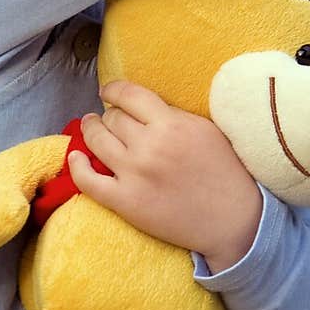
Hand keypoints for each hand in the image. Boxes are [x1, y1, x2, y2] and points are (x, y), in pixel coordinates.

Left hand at [68, 80, 262, 272]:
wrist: (234, 220)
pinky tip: (75, 157)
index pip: (129, 95)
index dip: (114, 90)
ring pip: (96, 141)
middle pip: (112, 118)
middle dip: (110, 115)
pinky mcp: (125, 202)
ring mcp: (134, 174)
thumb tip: (142, 105)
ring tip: (90, 127)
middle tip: (112, 119)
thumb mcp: (205, 130)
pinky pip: (88, 180)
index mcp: (171, 124)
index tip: (109, 91)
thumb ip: (173, 115)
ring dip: (90, 130)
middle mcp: (149, 146)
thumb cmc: (225, 172)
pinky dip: (76, 166)